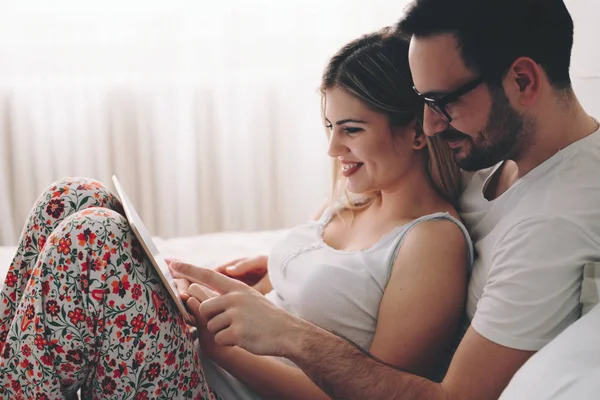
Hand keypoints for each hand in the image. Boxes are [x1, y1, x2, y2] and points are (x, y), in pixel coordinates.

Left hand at [171, 261, 304, 356]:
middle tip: (233, 323)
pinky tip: (245, 338)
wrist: (288, 333)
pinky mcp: (236, 331)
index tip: (171, 263)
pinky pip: (219, 339)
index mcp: (237, 288)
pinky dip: (229, 342)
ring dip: (222, 332)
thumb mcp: (248, 299)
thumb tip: (193, 290)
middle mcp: (234, 297)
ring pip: (211, 326)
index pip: (208, 275)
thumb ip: (224, 296)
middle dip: (212, 319)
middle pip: (204, 308)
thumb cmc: (265, 318)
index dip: (188, 269)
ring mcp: (235, 314)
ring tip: (243, 330)